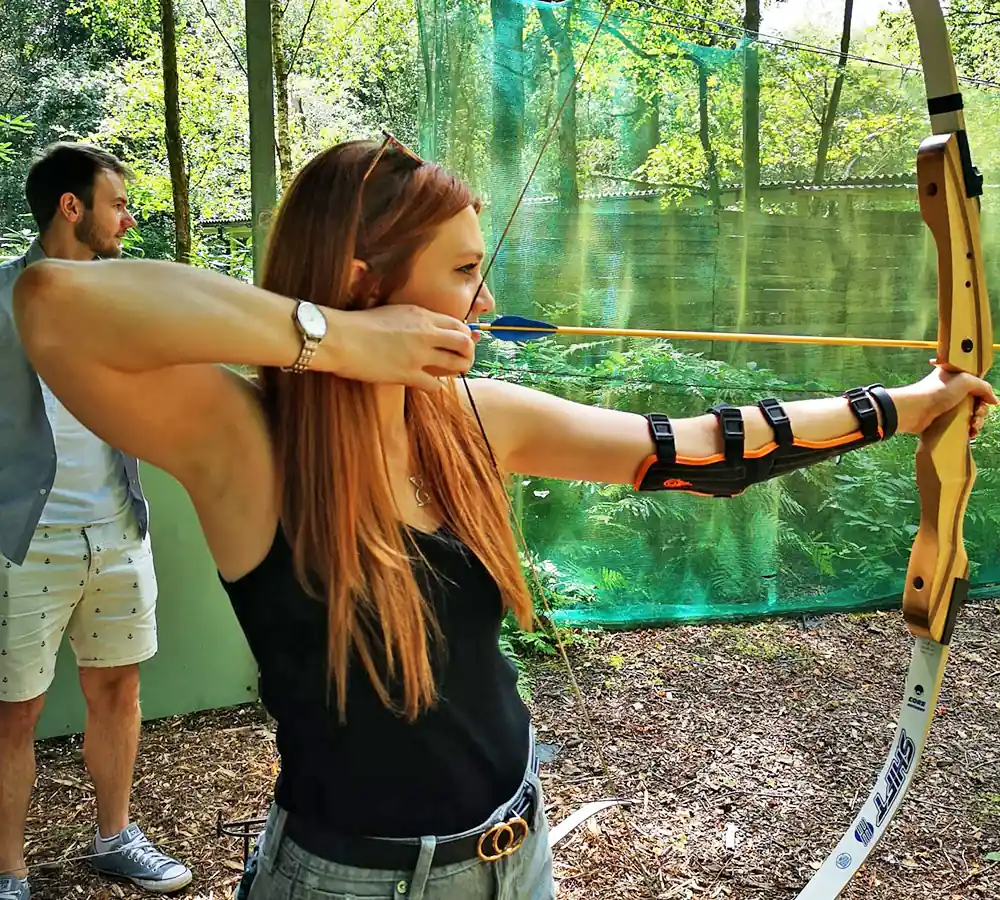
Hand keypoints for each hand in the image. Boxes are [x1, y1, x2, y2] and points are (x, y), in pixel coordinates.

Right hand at [319, 304, 475, 390]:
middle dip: (468, 354)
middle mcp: (426, 333)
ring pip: (456, 364)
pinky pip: (435, 385)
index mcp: (421, 315)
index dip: (465, 336)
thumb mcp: (393, 312)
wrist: (339, 337)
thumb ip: (415, 321)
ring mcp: (419, 354)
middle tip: (463, 361)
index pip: (458, 324)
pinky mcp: (408, 374)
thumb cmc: (359, 324)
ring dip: (458, 371)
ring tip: (452, 374)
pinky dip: (436, 386)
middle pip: (465, 343)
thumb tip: (428, 330)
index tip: (462, 344)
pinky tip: (429, 385)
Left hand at [890, 367, 996, 436]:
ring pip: (969, 415)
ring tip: (973, 427)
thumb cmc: (937, 391)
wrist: (914, 409)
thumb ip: (983, 387)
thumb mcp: (965, 380)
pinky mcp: (941, 421)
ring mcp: (946, 407)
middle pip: (975, 402)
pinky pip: (960, 426)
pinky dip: (967, 430)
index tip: (986, 402)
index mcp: (955, 378)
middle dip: (981, 411)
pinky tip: (970, 434)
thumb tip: (994, 400)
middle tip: (976, 416)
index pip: (976, 386)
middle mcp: (951, 391)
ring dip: (976, 422)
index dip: (983, 394)